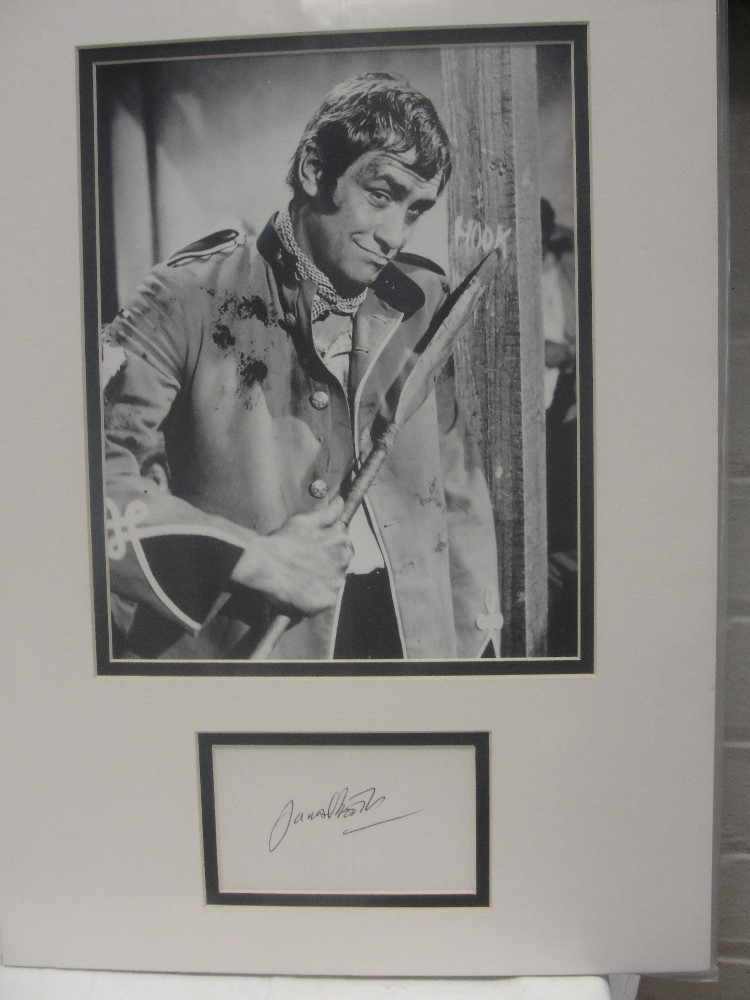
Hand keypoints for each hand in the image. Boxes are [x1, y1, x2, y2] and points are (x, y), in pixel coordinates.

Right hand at [230, 496, 352, 614]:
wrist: (264, 566)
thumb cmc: (282, 542)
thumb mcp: (303, 521)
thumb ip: (326, 513)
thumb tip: (340, 502)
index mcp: (340, 540)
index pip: (344, 544)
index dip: (329, 548)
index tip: (315, 551)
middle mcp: (343, 561)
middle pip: (341, 564)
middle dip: (328, 564)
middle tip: (305, 565)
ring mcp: (336, 582)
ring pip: (334, 582)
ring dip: (322, 581)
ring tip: (301, 579)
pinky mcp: (327, 601)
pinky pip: (326, 600)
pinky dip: (316, 598)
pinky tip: (302, 592)